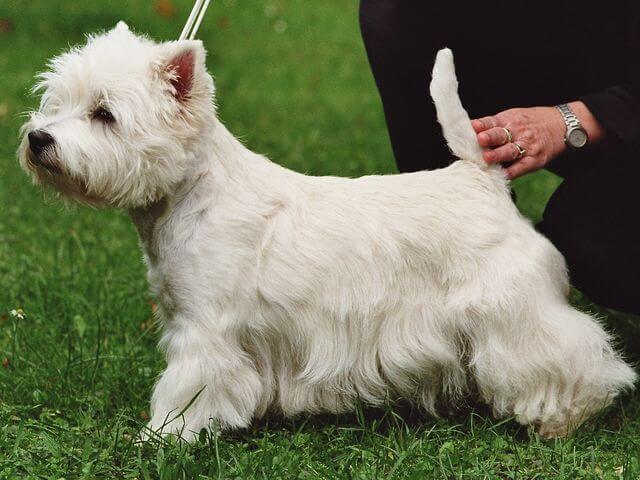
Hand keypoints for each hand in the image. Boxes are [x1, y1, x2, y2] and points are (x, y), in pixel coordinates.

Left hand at [471, 101, 605, 179]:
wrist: (562, 126)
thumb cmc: (530, 123)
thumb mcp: (513, 116)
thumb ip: (492, 125)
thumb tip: (468, 131)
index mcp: (509, 120)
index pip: (493, 121)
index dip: (483, 124)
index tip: (473, 126)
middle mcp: (518, 132)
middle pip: (501, 135)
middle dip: (490, 137)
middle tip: (480, 140)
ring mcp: (527, 146)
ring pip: (510, 151)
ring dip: (498, 155)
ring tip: (487, 157)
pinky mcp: (534, 160)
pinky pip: (521, 167)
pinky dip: (512, 172)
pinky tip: (502, 175)